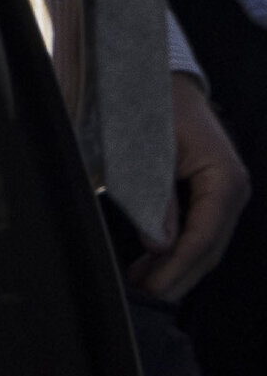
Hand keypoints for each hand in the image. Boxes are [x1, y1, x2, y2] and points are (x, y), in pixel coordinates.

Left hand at [138, 70, 250, 301]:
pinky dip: (177, 251)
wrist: (159, 78)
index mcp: (225, 178)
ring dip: (177, 268)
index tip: (152, 288)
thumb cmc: (152, 105)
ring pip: (206, 244)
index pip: (205, 237)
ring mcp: (225, 193)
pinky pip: (200, 231)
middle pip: (210, 248)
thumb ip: (156, 196)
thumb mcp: (147, 148)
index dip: (177, 267)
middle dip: (178, 276)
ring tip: (143, 285)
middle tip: (144, 297)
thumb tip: (161, 244)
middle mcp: (233, 189)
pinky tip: (153, 263)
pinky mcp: (210, 193)